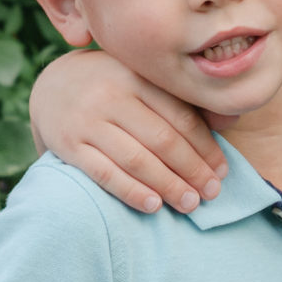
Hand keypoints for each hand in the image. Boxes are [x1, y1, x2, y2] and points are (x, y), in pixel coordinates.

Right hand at [27, 47, 226, 213]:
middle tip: (212, 193)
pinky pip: (104, 173)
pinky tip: (153, 205)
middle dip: (193, 170)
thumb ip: (178, 98)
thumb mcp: (143, 79)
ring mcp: (88, 120)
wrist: (51, 86)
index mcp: (137, 76)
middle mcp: (112, 94)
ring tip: (190, 204)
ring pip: (136, 159)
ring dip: (168, 185)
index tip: (223, 170)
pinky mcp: (68, 144)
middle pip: (163, 139)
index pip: (181, 116)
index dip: (206, 146)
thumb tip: (230, 121)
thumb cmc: (112, 86)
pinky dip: (131, 191)